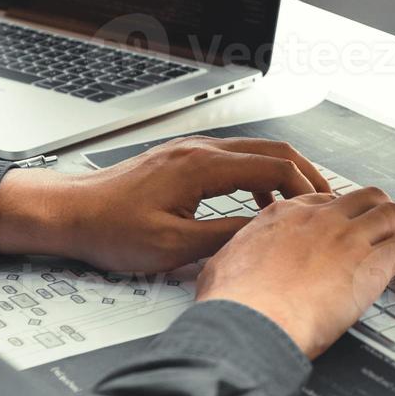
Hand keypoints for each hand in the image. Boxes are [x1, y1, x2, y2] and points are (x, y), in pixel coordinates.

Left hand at [0, 136, 331, 272]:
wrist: (68, 213)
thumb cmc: (109, 230)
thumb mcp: (172, 246)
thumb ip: (224, 237)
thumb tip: (264, 235)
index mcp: (201, 166)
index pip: (275, 164)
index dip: (307, 187)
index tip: (324, 209)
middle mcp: (200, 150)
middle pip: (273, 149)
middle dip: (306, 175)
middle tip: (326, 204)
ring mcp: (191, 151)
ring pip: (256, 151)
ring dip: (283, 175)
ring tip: (299, 206)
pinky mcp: (183, 161)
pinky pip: (236, 159)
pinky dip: (259, 176)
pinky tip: (260, 203)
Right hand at [196, 188, 394, 357]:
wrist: (249, 321)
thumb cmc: (232, 304)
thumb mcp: (221, 265)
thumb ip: (235, 258)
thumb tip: (229, 267)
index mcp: (283, 216)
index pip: (325, 200)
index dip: (342, 215)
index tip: (347, 232)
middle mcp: (320, 219)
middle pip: (366, 197)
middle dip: (381, 213)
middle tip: (386, 235)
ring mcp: (348, 238)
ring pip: (394, 215)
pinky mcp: (371, 265)